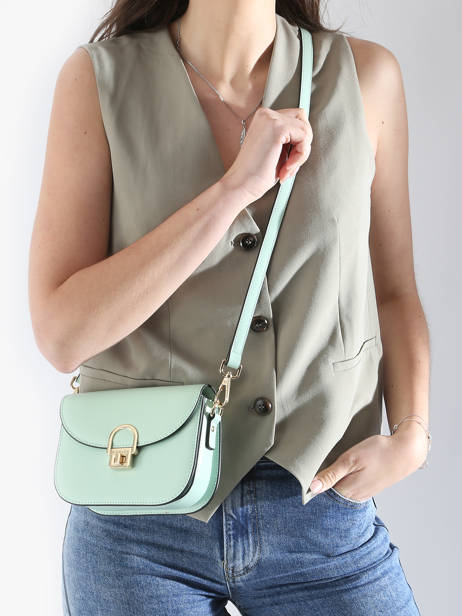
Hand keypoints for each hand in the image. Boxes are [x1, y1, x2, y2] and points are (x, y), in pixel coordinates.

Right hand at [221, 106, 312, 202]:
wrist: (241, 185)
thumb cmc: (256, 174)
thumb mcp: (276, 151)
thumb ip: (289, 140)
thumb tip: (307, 136)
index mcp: (264, 118)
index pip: (295, 119)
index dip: (297, 142)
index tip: (287, 163)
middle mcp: (266, 114)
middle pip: (303, 119)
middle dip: (302, 144)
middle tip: (289, 165)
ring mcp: (271, 118)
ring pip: (305, 129)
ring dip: (301, 153)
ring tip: (286, 169)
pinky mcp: (278, 127)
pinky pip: (304, 137)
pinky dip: (300, 156)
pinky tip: (286, 168)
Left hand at [308, 424, 428, 501]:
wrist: (405, 451)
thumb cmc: (378, 452)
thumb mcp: (351, 459)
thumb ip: (331, 474)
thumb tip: (312, 488)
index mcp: (347, 491)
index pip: (321, 496)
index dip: (309, 490)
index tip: (297, 484)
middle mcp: (354, 497)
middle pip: (329, 496)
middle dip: (318, 489)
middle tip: (303, 479)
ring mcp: (362, 493)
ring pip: (339, 493)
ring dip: (329, 486)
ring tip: (317, 476)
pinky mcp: (367, 488)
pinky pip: (348, 489)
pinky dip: (340, 484)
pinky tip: (336, 475)